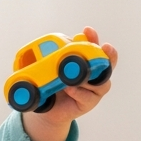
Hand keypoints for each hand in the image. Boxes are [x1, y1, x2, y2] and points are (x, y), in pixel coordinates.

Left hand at [22, 26, 117, 140]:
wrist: (46, 110)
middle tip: (105, 47)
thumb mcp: (44, 72)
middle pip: (107, 63)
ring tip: (75, 75)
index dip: (92, 38)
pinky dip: (79, 92)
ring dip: (90, 76)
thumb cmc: (48, 86)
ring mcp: (93, 90)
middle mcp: (92, 75)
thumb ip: (44, 61)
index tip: (86, 30)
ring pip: (102, 82)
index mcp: (83, 63)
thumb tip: (33, 51)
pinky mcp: (88, 103)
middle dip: (107, 54)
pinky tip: (69, 89)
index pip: (92, 48)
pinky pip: (88, 97)